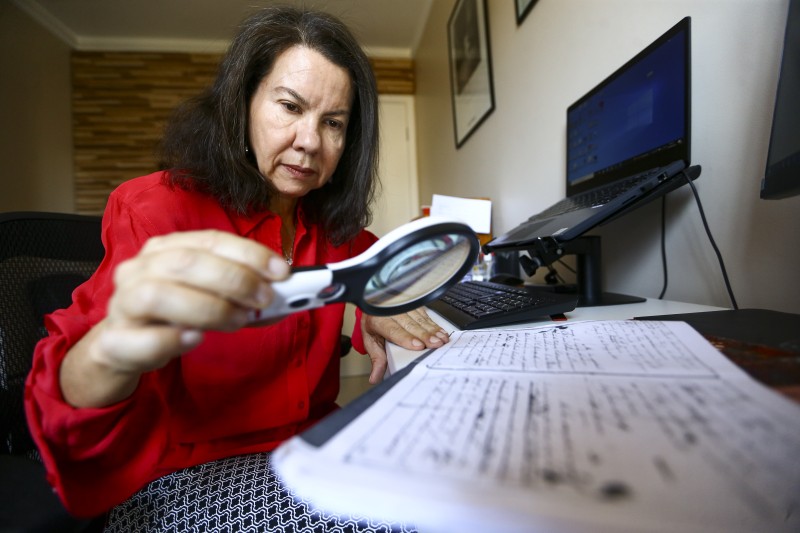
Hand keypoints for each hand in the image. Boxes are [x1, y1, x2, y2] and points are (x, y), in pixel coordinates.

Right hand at [61, 230, 289, 406]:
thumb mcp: (206, 296)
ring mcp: (122, 304)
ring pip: (159, 295)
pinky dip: (171, 340)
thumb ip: (238, 291)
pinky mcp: (114, 342)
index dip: (248, 254)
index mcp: (165, 250)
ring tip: (237, 321)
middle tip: (264, 299)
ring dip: (208, 308)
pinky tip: (194, 339)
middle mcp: (139, 269)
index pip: (209, 241)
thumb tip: (282, 294)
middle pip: (186, 262)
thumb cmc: (171, 316)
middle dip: (233, 279)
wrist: (120, 348)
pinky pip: (141, 339)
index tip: (280, 272)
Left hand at [361, 308, 449, 383]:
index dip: (407, 338)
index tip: (419, 345)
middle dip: (425, 335)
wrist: (374, 304)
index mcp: (378, 321)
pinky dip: (434, 324)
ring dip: (432, 330)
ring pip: (420, 319)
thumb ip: (376, 359)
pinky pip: (425, 315)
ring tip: (441, 339)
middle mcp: (391, 311)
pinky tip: (441, 332)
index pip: (394, 330)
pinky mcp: (413, 305)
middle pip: (410, 325)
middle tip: (435, 344)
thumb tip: (375, 378)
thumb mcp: (371, 340)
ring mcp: (403, 306)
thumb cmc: (374, 323)